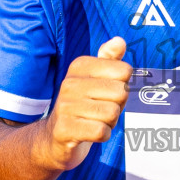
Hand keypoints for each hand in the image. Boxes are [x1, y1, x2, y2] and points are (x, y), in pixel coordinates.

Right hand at [44, 37, 131, 170]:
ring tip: (94, 121)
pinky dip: (102, 135)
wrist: (54, 138)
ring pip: (112, 113)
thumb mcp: (95, 79)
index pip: (124, 71)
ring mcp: (65, 106)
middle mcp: (70, 83)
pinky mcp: (65, 129)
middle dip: (117, 106)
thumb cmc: (83, 106)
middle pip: (121, 92)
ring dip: (109, 122)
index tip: (106, 93)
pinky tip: (90, 133)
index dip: (122, 86)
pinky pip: (101, 131)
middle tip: (100, 110)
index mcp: (80, 65)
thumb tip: (119, 41)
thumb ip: (109, 60)